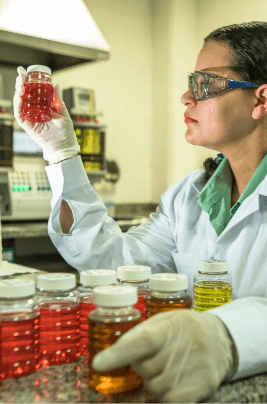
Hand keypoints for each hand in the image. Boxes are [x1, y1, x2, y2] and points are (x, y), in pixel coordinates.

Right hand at [13, 66, 79, 163]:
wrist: (65, 146)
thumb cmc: (65, 132)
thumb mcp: (63, 112)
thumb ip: (58, 99)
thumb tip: (56, 85)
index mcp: (43, 107)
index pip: (33, 92)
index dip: (28, 82)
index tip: (26, 72)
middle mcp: (35, 111)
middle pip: (24, 95)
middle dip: (21, 84)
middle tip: (21, 75)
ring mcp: (30, 118)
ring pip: (20, 103)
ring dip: (18, 93)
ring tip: (20, 85)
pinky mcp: (28, 126)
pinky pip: (19, 115)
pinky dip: (18, 106)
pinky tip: (19, 98)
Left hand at [91, 310, 234, 403]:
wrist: (221, 339)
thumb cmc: (185, 328)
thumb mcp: (164, 320)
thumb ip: (140, 334)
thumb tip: (113, 353)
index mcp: (173, 324)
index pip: (142, 340)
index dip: (119, 353)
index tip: (98, 363)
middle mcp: (187, 345)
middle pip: (146, 368)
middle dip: (143, 366)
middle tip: (155, 356)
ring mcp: (198, 367)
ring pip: (157, 388)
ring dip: (153, 381)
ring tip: (166, 366)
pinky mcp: (204, 386)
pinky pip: (171, 401)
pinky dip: (165, 395)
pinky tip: (173, 381)